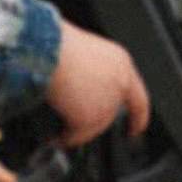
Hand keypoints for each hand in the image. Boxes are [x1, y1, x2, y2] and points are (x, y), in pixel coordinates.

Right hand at [47, 22, 149, 146]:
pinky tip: (55, 136)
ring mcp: (108, 102)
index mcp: (120, 62)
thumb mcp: (80, 53)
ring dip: (76, 129)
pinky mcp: (91, 117)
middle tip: (75, 126)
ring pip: (93, 126)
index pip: (138, 96)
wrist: (43, 47)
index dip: (138, 116)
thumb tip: (78, 88)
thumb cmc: (52, 43)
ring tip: (58, 129)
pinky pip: (77, 135)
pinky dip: (65, 138)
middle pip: (111, 114)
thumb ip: (88, 73)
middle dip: (92, 122)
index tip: (135, 128)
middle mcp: (119, 83)